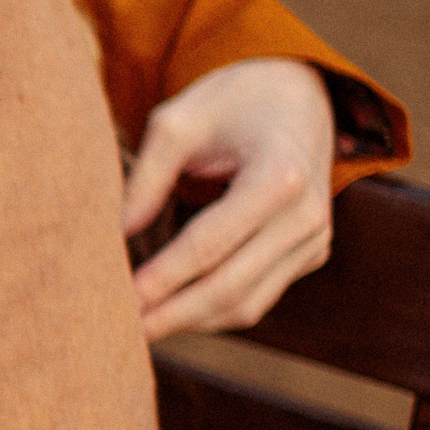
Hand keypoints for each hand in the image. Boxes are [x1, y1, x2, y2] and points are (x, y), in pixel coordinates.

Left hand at [122, 57, 334, 341]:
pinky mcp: (309, 253)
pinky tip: (171, 313)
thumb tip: (116, 233)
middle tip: (121, 334)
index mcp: (279, 176)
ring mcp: (314, 239)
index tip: (120, 301)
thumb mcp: (178, 122)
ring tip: (139, 331)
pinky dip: (214, 311)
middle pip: (230, 286)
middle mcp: (307, 215)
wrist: (298, 95)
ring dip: (191, 322)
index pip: (210, 245)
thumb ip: (145, 178)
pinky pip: (259, 296)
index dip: (163, 278)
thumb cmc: (230, 103)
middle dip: (172, 314)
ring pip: (248, 304)